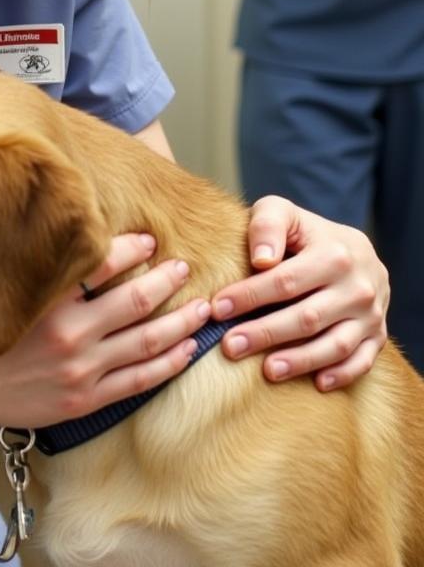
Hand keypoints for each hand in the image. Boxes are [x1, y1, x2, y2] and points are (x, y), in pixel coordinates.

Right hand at [0, 233, 210, 431]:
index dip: (132, 248)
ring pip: (147, 342)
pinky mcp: (83, 399)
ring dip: (182, 321)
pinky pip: (138, 381)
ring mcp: (79, 371)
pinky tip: (187, 348)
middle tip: (186, 266)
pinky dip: (168, 363)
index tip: (149, 238)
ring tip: (203, 305)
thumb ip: (43, 268)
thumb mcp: (3, 287)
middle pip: (136, 302)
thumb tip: (81, 238)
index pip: (102, 264)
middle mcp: (68, 334)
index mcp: (47, 300)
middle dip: (168, 281)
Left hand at [211, 196, 389, 391]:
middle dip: (265, 333)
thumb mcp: (282, 212)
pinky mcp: (377, 334)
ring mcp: (370, 314)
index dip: (249, 296)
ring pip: (335, 344)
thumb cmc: (304, 233)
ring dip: (300, 360)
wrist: (352, 249)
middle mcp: (358, 286)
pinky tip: (316, 383)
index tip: (217, 308)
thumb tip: (261, 259)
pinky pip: (363, 361)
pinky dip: (342, 375)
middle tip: (229, 346)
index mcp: (334, 254)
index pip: (285, 281)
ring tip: (267, 370)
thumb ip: (267, 225)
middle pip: (307, 317)